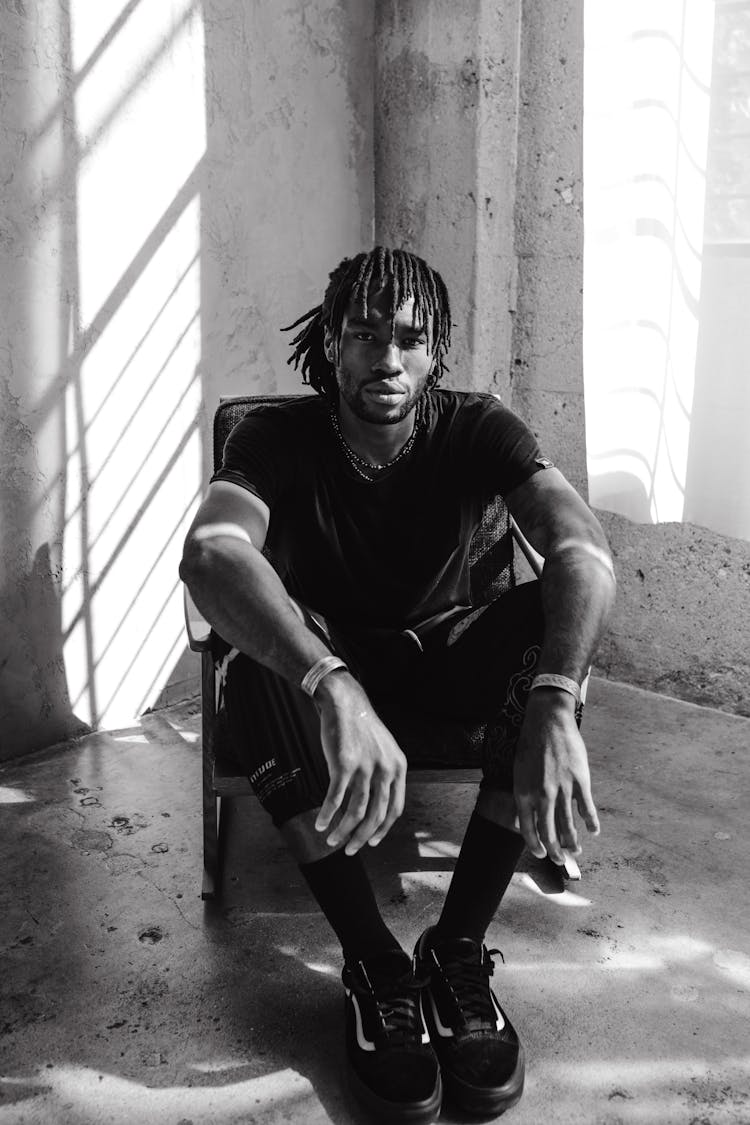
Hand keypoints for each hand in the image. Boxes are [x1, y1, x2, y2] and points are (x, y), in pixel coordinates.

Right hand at [313, 674, 406, 854]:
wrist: (345, 703)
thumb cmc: (361, 728)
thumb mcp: (383, 750)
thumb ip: (383, 774)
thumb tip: (373, 804)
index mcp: (398, 768)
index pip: (395, 809)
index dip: (383, 829)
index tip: (372, 841)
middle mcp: (385, 770)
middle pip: (376, 815)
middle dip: (361, 837)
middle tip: (349, 849)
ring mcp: (365, 768)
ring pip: (356, 811)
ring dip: (343, 831)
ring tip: (332, 840)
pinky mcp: (344, 765)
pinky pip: (335, 798)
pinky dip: (327, 814)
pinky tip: (320, 823)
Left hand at [513, 691, 598, 864]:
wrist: (548, 721)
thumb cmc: (531, 745)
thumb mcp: (519, 772)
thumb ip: (524, 795)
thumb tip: (527, 817)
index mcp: (524, 793)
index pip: (528, 829)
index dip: (536, 845)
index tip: (541, 854)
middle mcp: (542, 795)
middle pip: (549, 833)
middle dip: (556, 852)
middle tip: (561, 860)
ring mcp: (562, 789)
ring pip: (569, 825)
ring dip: (573, 842)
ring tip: (576, 850)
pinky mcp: (580, 781)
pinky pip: (586, 808)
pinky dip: (591, 822)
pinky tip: (593, 830)